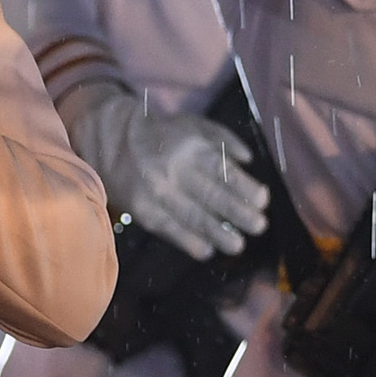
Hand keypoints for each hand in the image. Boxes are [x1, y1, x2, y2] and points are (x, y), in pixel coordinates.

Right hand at [58, 82, 271, 260]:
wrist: (113, 140)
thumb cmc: (164, 134)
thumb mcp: (194, 125)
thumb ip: (224, 139)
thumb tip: (248, 161)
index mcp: (192, 148)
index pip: (224, 172)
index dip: (245, 188)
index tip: (263, 201)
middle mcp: (175, 171)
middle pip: (212, 197)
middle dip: (239, 214)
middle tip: (259, 226)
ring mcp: (158, 192)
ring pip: (193, 217)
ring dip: (219, 234)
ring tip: (238, 245)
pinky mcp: (144, 210)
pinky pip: (170, 229)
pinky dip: (189, 242)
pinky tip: (207, 250)